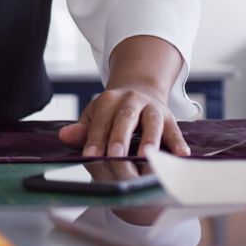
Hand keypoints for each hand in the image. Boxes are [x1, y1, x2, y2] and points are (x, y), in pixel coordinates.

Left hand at [57, 84, 189, 157]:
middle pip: (125, 118)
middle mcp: (131, 100)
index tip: (90, 156)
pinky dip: (178, 143)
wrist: (140, 89)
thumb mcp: (95, 115)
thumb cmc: (112, 111)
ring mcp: (152, 108)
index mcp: (108, 100)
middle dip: (120, 137)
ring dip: (149, 139)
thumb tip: (64, 136)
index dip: (94, 139)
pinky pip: (175, 131)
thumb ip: (83, 129)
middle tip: (115, 156)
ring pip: (152, 123)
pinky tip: (181, 155)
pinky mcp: (170, 118)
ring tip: (146, 157)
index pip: (100, 121)